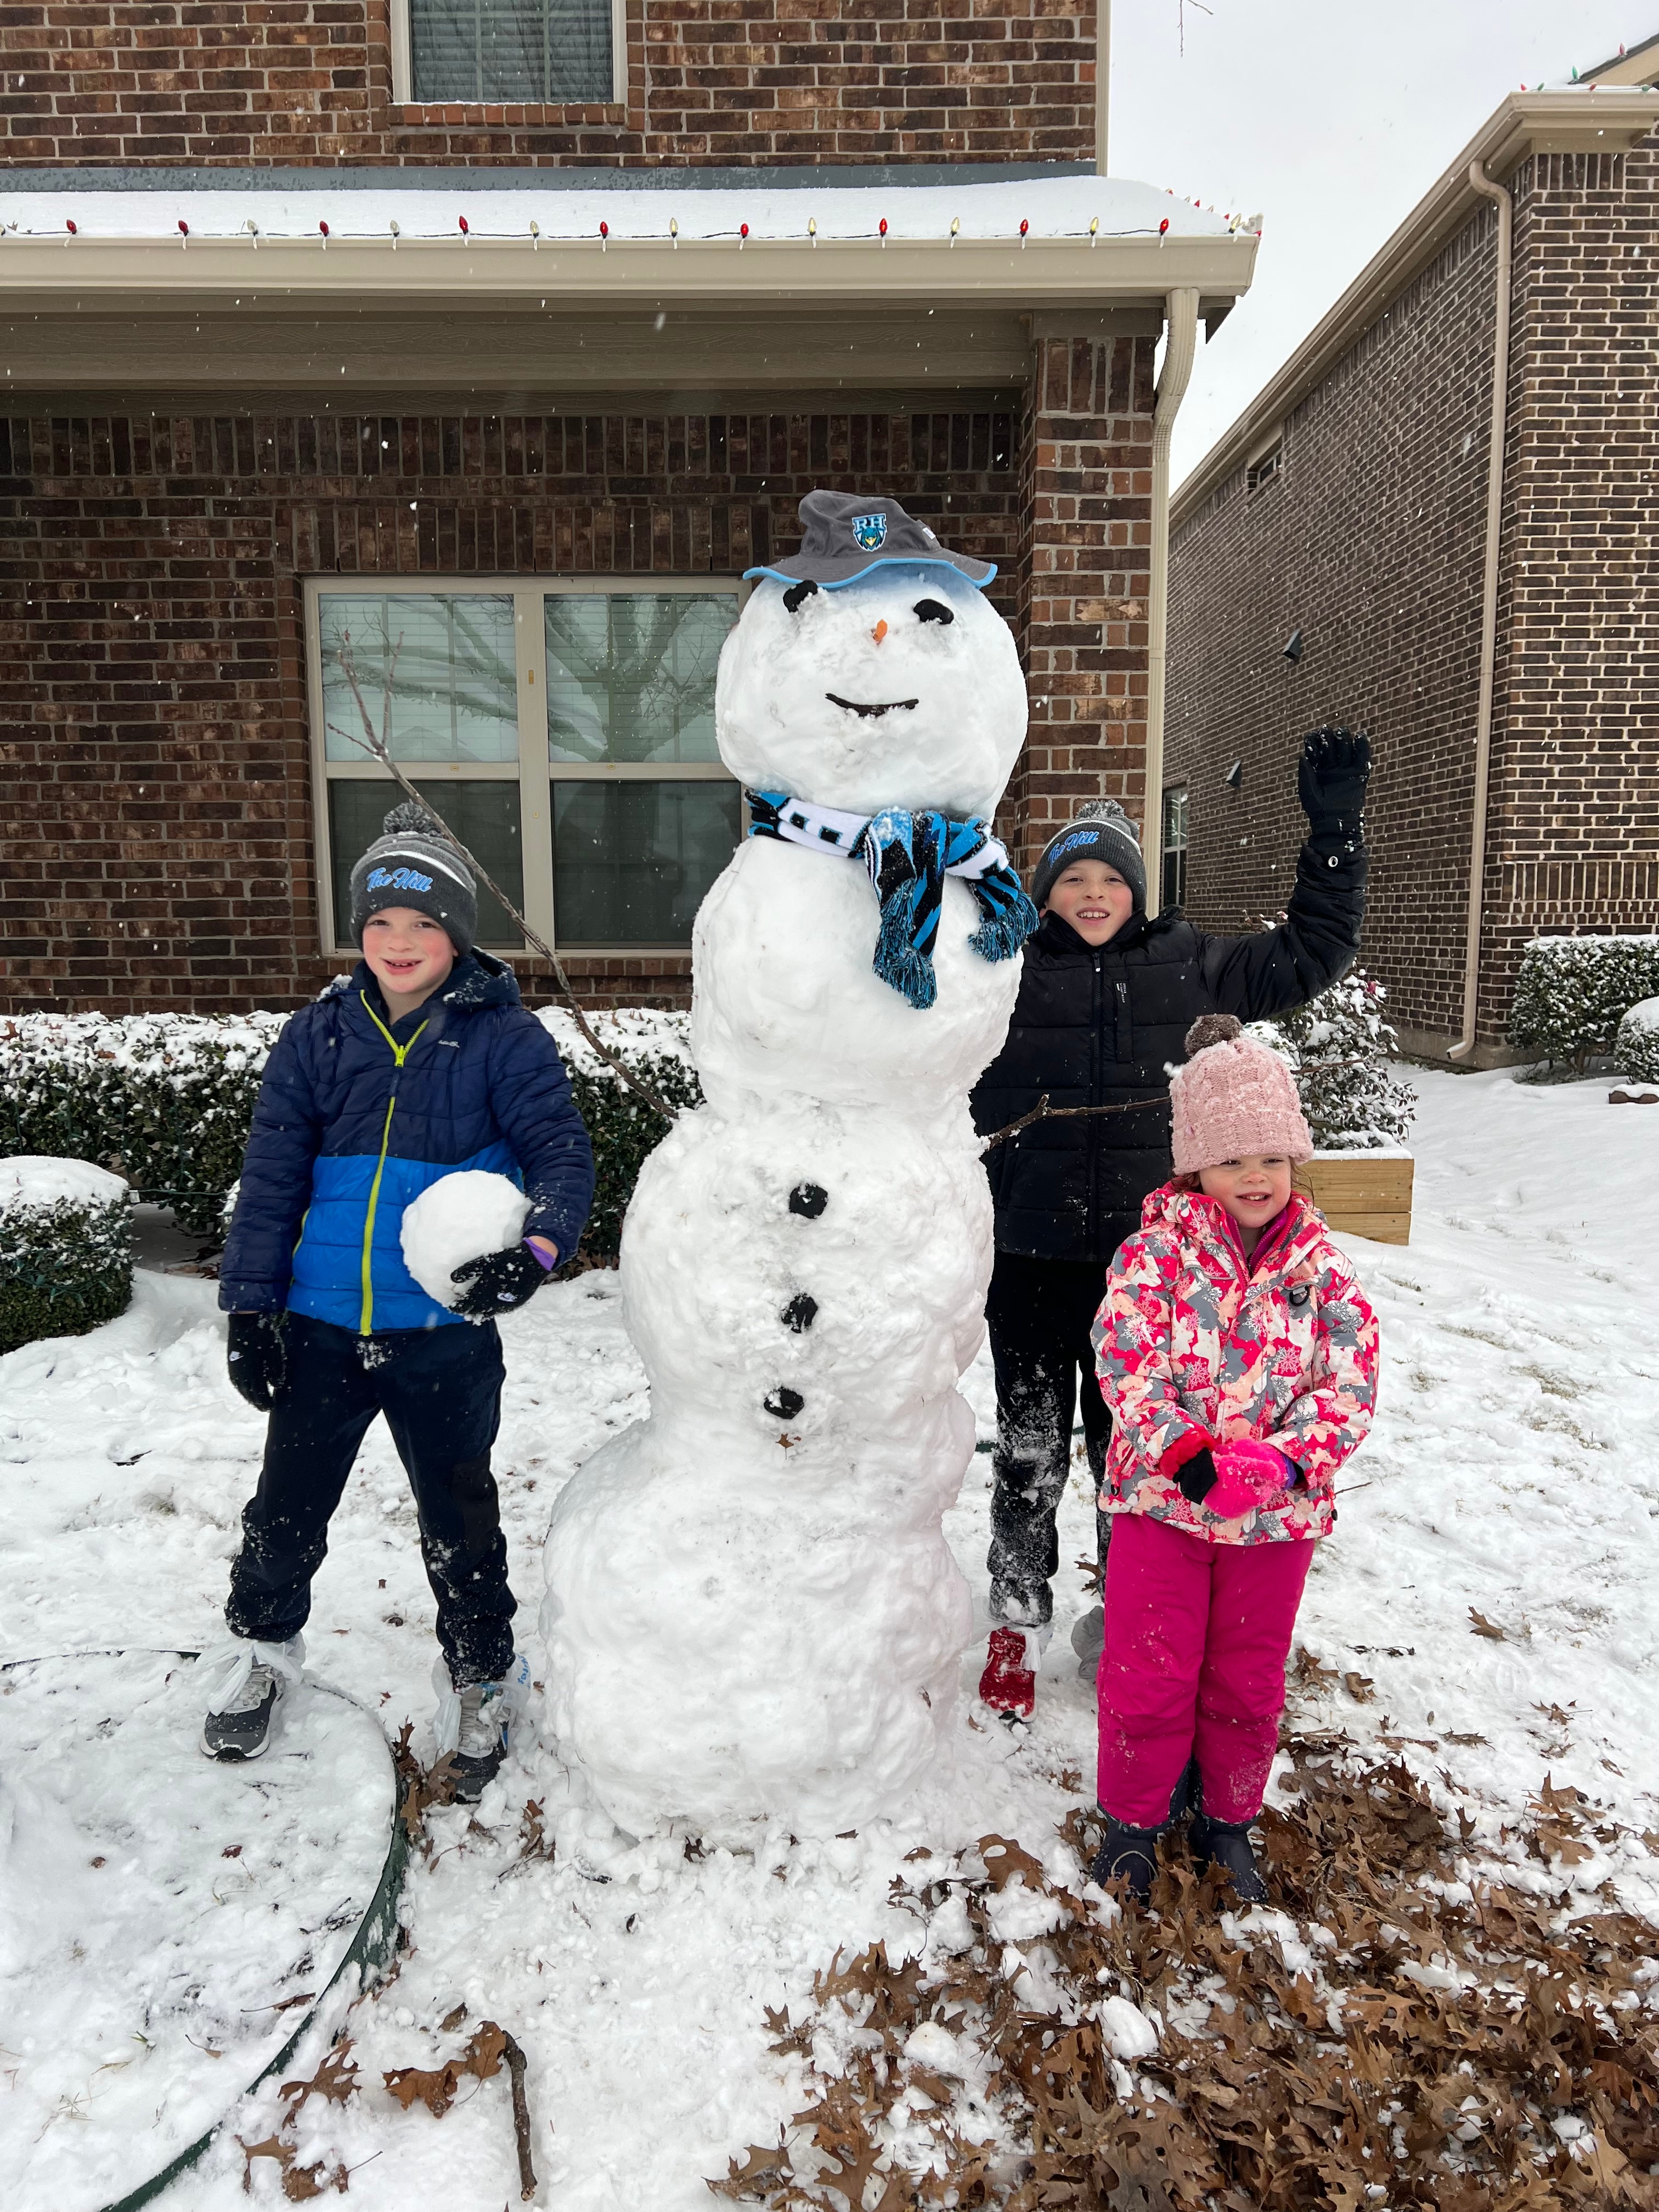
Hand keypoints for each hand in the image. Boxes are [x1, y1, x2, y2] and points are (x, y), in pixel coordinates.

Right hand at [227, 1311, 286, 1410]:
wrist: (244, 1322)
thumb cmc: (264, 1336)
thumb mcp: (275, 1353)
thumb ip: (277, 1371)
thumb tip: (277, 1386)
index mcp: (253, 1375)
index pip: (260, 1396)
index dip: (266, 1403)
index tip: (272, 1407)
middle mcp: (241, 1376)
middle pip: (250, 1396)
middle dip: (258, 1403)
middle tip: (265, 1407)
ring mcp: (234, 1371)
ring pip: (241, 1390)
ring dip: (249, 1397)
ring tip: (256, 1401)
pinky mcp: (231, 1364)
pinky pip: (236, 1383)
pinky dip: (242, 1389)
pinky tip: (246, 1389)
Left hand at [450, 1241, 551, 1318]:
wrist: (534, 1262)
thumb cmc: (508, 1260)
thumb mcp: (487, 1262)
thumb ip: (470, 1270)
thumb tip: (453, 1278)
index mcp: (486, 1294)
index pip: (467, 1306)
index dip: (458, 1307)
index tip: (452, 1306)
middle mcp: (495, 1303)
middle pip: (477, 1312)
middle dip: (468, 1310)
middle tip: (462, 1308)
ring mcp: (506, 1305)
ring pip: (489, 1313)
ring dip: (480, 1310)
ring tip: (474, 1308)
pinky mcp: (515, 1304)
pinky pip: (500, 1310)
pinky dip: (492, 1309)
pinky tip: (490, 1304)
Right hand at [1206, 1440, 1294, 1519]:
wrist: (1197, 1474)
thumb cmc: (1222, 1468)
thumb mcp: (1245, 1464)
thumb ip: (1264, 1468)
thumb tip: (1279, 1474)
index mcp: (1250, 1500)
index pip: (1264, 1493)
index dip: (1263, 1482)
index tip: (1258, 1474)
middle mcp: (1241, 1510)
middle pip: (1253, 1497)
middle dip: (1253, 1486)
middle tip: (1247, 1475)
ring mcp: (1230, 1512)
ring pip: (1242, 1501)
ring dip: (1243, 1491)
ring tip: (1236, 1479)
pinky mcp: (1220, 1511)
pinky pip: (1231, 1504)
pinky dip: (1233, 1496)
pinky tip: (1228, 1485)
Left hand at [1298, 726, 1370, 843]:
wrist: (1334, 822)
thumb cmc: (1317, 809)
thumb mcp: (1307, 790)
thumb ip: (1305, 772)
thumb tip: (1303, 755)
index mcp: (1318, 769)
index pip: (1317, 749)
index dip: (1315, 740)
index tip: (1313, 735)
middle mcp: (1332, 767)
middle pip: (1332, 745)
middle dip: (1330, 737)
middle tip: (1328, 731)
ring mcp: (1346, 770)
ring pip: (1346, 748)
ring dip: (1344, 738)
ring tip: (1343, 732)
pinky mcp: (1360, 774)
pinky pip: (1363, 757)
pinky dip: (1363, 746)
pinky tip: (1360, 736)